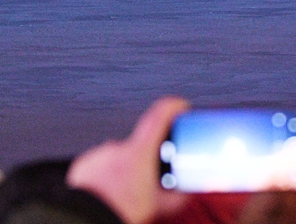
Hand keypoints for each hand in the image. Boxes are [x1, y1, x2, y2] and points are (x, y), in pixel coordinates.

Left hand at [67, 97, 190, 223]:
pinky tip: (110, 189)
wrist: (86, 221)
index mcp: (139, 152)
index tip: (180, 107)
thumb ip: (180, 195)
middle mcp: (116, 148)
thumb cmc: (120, 212)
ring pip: (119, 155)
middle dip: (146, 156)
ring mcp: (98, 156)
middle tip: (150, 176)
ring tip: (128, 188)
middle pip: (140, 142)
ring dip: (125, 167)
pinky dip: (107, 174)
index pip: (160, 115)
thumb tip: (189, 191)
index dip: (174, 107)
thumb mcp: (161, 207)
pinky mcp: (82, 166)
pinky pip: (100, 164)